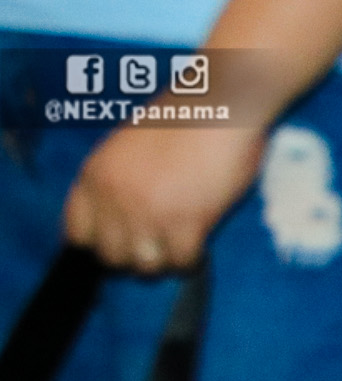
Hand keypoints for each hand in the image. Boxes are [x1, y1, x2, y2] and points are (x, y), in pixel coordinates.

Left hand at [63, 120, 267, 272]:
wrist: (220, 108)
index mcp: (94, 175)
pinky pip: (181, 263)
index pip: (76, 234)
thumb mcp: (125, 149)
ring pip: (145, 267)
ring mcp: (149, 213)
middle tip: (156, 246)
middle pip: (111, 258)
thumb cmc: (179, 121)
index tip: (119, 243)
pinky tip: (200, 244)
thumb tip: (121, 221)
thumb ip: (115, 183)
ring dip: (163, 262)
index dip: (99, 244)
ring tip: (178, 246)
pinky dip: (192, 260)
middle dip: (134, 257)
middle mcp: (114, 197)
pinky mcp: (186, 223)